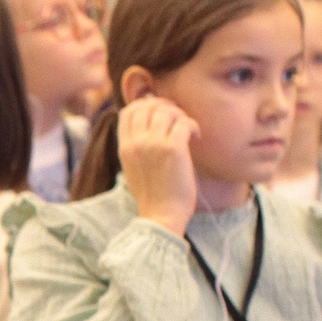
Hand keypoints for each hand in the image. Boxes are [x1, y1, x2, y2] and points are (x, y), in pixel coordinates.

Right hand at [117, 97, 201, 234]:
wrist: (161, 215)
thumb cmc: (153, 195)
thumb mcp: (133, 168)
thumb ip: (136, 146)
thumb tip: (149, 126)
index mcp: (125, 147)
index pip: (128, 111)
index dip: (145, 105)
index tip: (160, 112)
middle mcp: (136, 143)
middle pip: (148, 106)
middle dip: (165, 106)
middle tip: (178, 117)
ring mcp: (154, 145)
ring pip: (167, 112)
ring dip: (181, 116)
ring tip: (187, 130)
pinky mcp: (173, 150)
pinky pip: (184, 123)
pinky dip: (193, 126)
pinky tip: (196, 138)